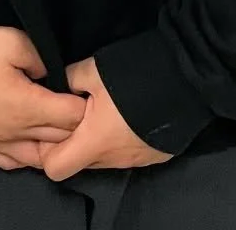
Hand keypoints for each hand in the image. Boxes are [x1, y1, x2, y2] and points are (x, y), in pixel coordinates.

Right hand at [0, 27, 87, 169]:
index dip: (86, 105)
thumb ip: (41, 56)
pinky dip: (29, 157)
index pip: (73, 117)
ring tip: (59, 127)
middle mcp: (16, 133)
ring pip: (40, 158)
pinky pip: (14, 164)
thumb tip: (51, 72)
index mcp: (27, 106)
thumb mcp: (12, 41)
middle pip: (61, 140)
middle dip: (77, 126)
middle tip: (80, 107)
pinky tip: (34, 145)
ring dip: (55, 145)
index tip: (87, 91)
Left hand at [39, 58, 172, 180]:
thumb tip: (56, 85)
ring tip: (104, 112)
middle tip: (77, 112)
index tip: (51, 126)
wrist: (189, 76)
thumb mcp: (94, 69)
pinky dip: (120, 140)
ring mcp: (136, 160)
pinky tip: (127, 117)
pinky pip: (126, 154)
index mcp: (94, 142)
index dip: (46, 150)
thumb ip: (69, 80)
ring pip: (103, 159)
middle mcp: (113, 159)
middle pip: (80, 163)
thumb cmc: (136, 75)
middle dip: (73, 142)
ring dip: (97, 141)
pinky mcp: (154, 155)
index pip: (54, 168)